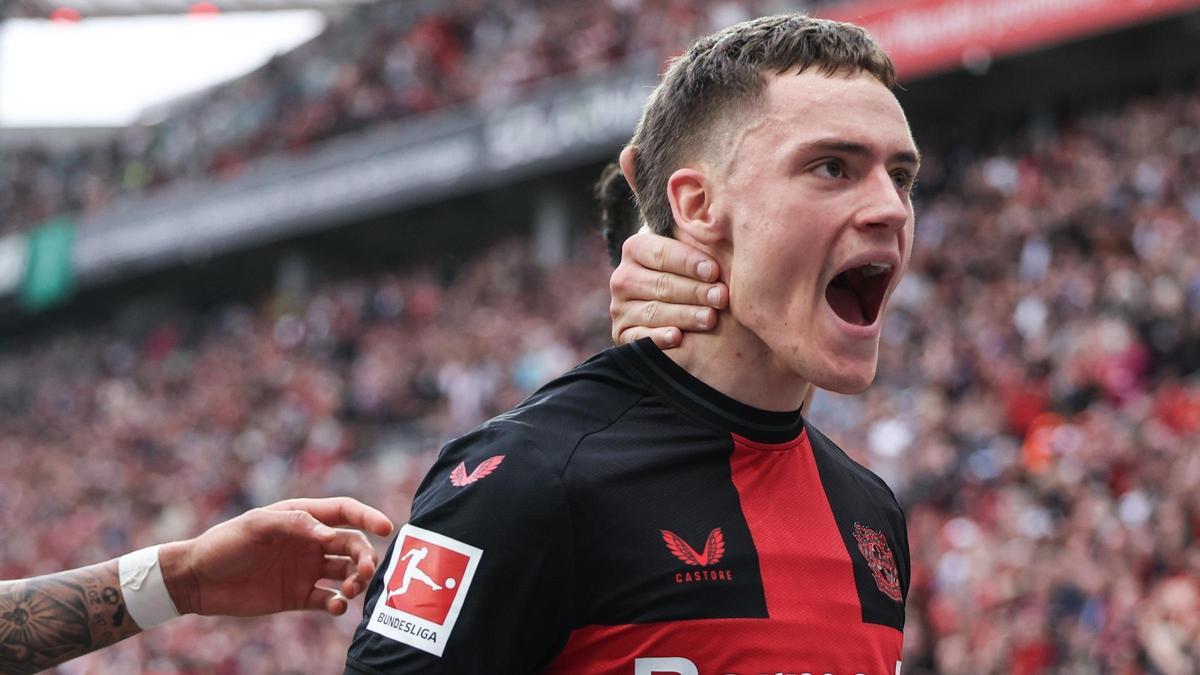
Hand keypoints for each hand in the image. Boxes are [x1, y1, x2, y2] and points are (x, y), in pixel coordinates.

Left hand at [159, 497, 393, 616]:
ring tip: (350, 590)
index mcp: (303, 518)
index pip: (345, 512)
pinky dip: (339, 604)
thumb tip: (331, 535)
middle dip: (364, 556)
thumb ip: (296, 524)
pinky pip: (329, 600)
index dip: (368, 517)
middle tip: (365, 572)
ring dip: (356, 580)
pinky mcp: (299, 596)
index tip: (387, 528)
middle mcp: (311, 543)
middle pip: (352, 545)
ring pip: (346, 573)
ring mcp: (306, 570)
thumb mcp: (256, 525)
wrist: (197, 580)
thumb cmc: (224, 544)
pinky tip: (335, 605)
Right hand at [610, 226, 726, 347]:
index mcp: (636, 248)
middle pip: (661, 284)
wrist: (676, 308)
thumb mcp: (692, 252)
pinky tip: (677, 338)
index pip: (662, 254)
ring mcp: (620, 307)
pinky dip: (658, 337)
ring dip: (684, 315)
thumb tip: (715, 223)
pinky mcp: (622, 334)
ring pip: (654, 311)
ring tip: (711, 319)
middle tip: (721, 298)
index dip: (689, 262)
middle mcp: (623, 277)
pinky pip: (640, 337)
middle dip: (695, 291)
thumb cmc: (692, 274)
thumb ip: (699, 240)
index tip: (714, 271)